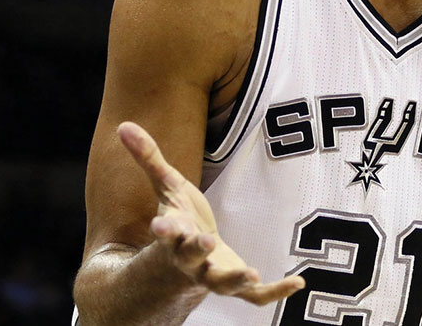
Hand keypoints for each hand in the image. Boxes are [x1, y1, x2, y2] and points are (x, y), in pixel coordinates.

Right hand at [117, 121, 304, 304]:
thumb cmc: (179, 218)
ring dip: (235, 279)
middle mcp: (189, 259)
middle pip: (190, 256)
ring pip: (221, 283)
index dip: (165, 228)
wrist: (182, 266)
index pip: (166, 231)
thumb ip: (148, 158)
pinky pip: (255, 296)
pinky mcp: (236, 285)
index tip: (159, 224)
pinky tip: (298, 282)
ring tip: (252, 274)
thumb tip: (123, 125)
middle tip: (204, 241)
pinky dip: (274, 291)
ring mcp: (213, 275)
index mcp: (175, 233)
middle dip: (195, 249)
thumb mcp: (167, 187)